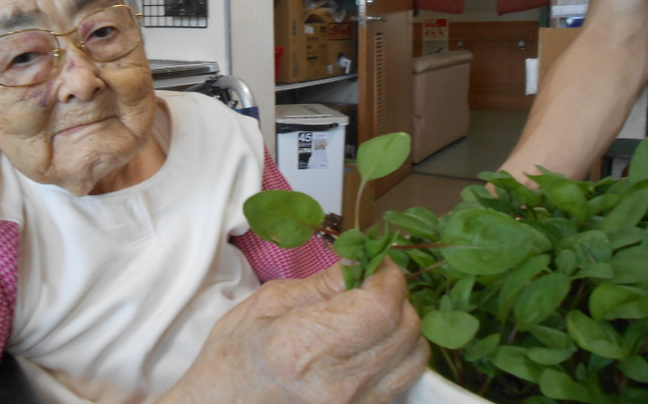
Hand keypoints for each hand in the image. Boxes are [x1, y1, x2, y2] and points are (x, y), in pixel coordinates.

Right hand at [169, 257, 428, 403]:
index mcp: (304, 346)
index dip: (389, 277)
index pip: (380, 307)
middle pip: (405, 329)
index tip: (378, 262)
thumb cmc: (233, 361)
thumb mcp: (266, 305)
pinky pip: (402, 382)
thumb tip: (361, 262)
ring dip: (402, 327)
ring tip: (373, 315)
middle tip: (373, 284)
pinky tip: (370, 345)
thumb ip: (321, 284)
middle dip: (397, 297)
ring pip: (414, 358)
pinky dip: (396, 356)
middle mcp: (338, 384)